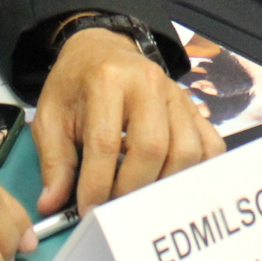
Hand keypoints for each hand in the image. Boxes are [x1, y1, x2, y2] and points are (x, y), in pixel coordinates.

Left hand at [34, 28, 223, 216]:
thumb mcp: (51, 117)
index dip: (96, 185)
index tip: (87, 211)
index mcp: (107, 81)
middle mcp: (148, 83)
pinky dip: (197, 171)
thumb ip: (54, 161)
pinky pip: (210, 145)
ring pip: (186, 150)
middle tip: (114, 208)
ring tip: (139, 197)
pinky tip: (172, 182)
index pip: (106, 144)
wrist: (101, 49)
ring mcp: (177, 94)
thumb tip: (51, 205)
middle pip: (152, 148)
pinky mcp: (194, 107)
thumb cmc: (75, 85)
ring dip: (164, 184)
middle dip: (132, 189)